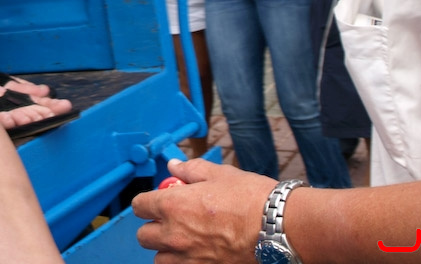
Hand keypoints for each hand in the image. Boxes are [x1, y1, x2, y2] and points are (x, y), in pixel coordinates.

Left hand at [133, 158, 276, 262]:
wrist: (281, 228)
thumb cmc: (251, 198)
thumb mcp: (219, 174)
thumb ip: (190, 170)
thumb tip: (174, 166)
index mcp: (173, 206)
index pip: (139, 206)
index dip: (146, 202)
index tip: (156, 201)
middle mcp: (175, 235)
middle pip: (144, 237)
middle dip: (153, 227)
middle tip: (170, 221)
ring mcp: (190, 258)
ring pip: (160, 260)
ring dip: (166, 250)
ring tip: (183, 242)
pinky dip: (184, 263)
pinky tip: (198, 254)